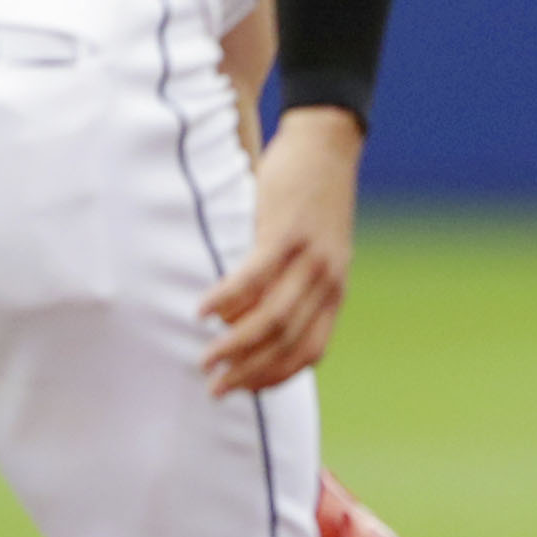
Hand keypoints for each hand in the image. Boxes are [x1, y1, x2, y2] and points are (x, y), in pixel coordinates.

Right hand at [201, 106, 362, 395]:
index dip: (275, 378)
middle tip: (215, 389)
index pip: (310, 352)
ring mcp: (309, 258)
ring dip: (235, 346)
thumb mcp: (315, 250)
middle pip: (287, 343)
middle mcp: (327, 281)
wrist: (328, 144)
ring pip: (271, 318)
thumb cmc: (311, 198)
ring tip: (206, 360)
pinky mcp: (286, 232)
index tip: (244, 392)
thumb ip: (294, 285)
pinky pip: (254, 277)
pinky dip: (227, 300)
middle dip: (249, 373)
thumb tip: (249, 318)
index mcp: (334, 290)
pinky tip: (202, 312)